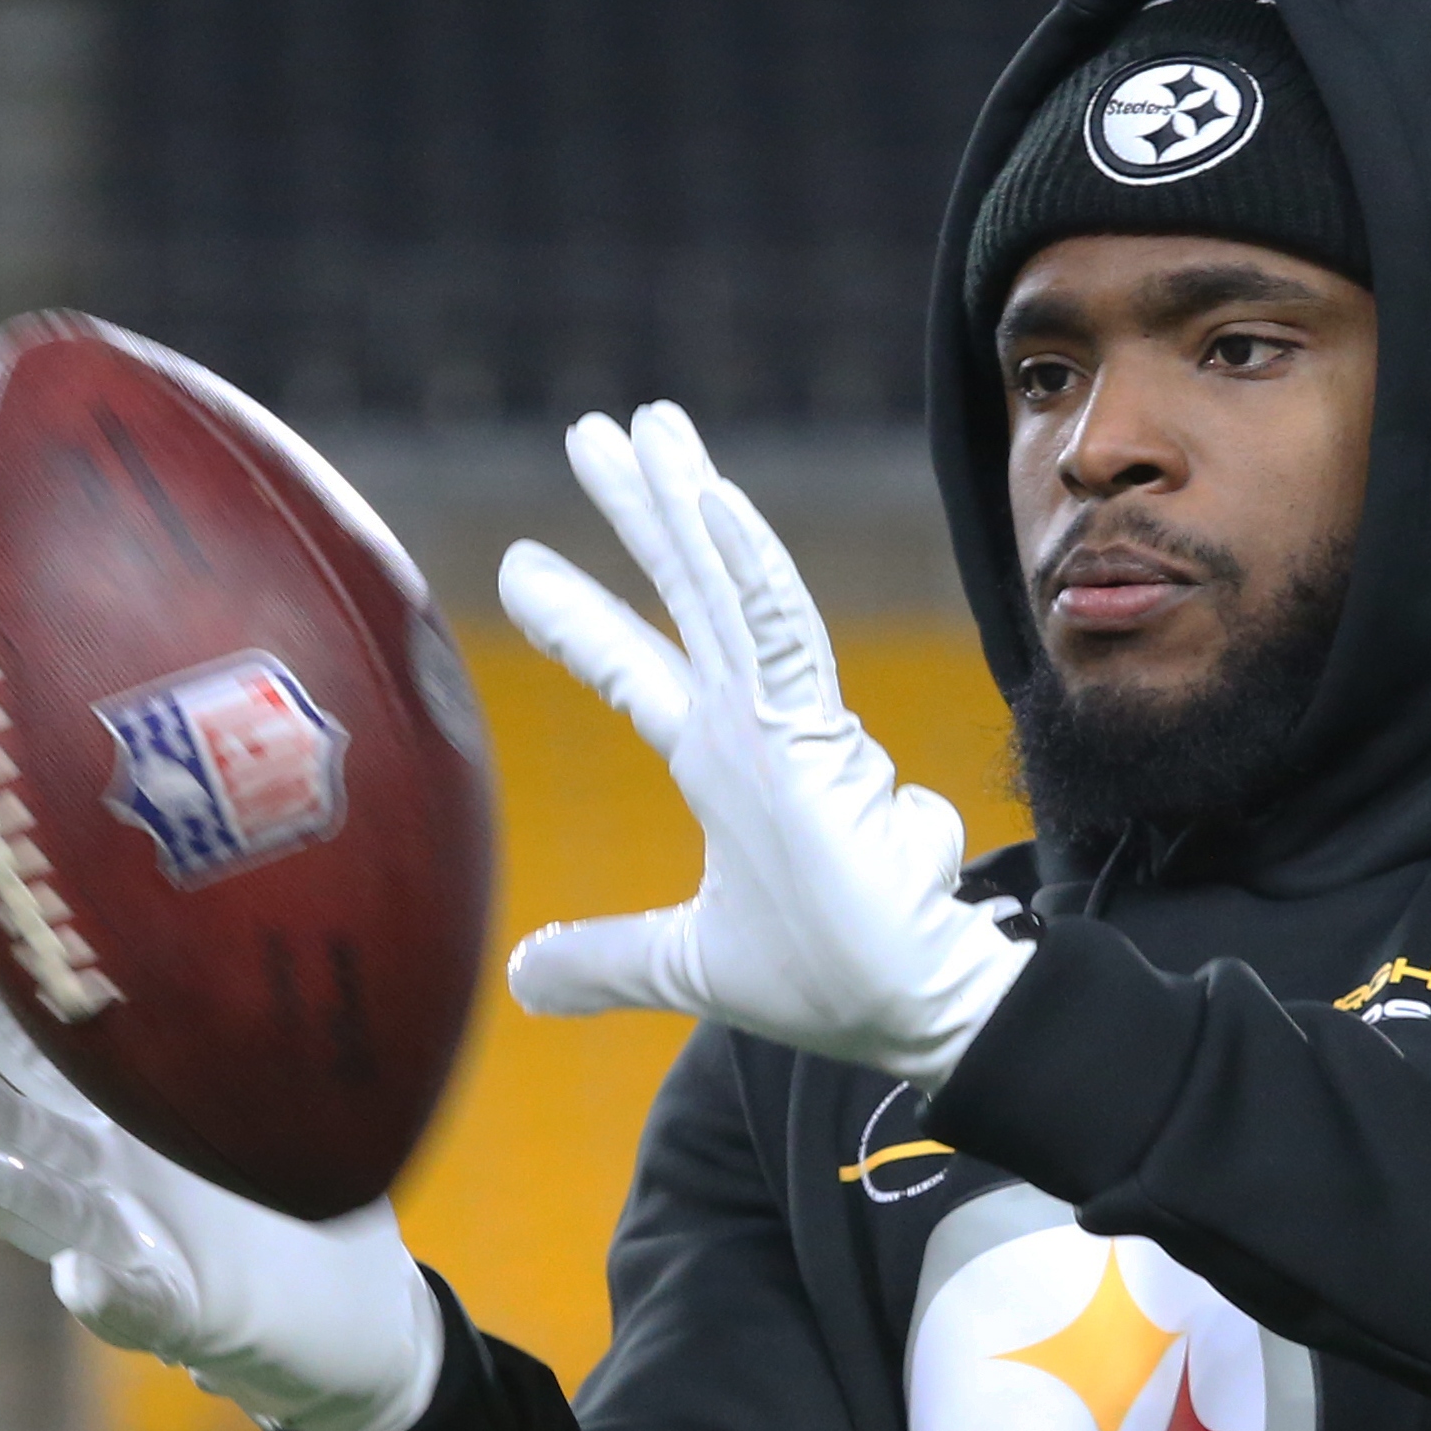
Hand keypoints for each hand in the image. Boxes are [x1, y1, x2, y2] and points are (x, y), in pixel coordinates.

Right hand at [0, 909, 443, 1430]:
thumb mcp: (285, 1102)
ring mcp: (138, 1246)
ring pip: (51, 1212)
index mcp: (126, 1118)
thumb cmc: (302, 1200)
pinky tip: (78, 1275)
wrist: (355, 1322)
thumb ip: (254, 1040)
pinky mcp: (186, 1316)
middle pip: (14, 1122)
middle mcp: (110, 1178)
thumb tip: (260, 921)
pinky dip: (104, 1293)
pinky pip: (137, 1304)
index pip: (42, 1050)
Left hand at [498, 403, 1031, 1088]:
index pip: (636, 671)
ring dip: (685, 500)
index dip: (579, 621)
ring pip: (726, 588)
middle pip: (683, 594)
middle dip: (639, 510)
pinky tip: (712, 500)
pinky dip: (747, 566)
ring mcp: (786, 722)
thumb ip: (608, 961)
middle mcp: (752, 727)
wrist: (912, 1006)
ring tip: (649, 423)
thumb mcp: (689, 966)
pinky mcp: (819, 735)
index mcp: (724, 767)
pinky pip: (778, 633)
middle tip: (592, 428)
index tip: (518, 567)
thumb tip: (518, 978)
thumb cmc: (832, 980)